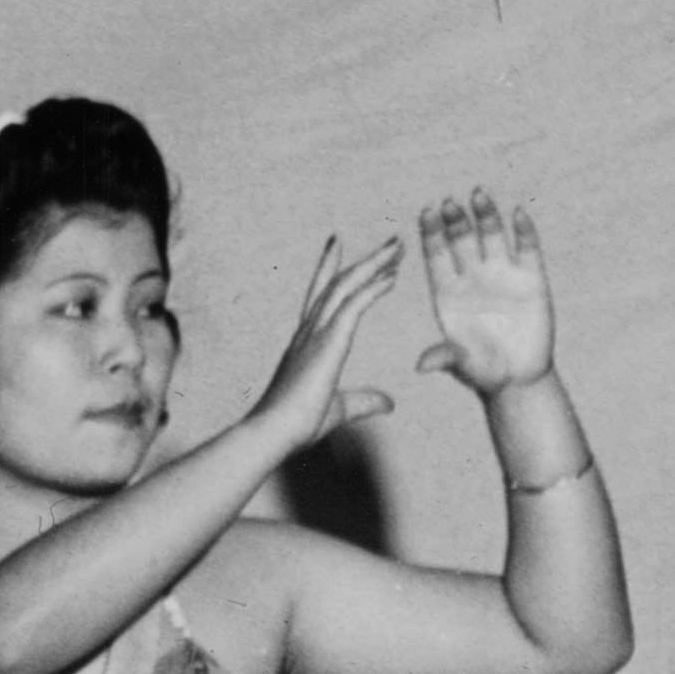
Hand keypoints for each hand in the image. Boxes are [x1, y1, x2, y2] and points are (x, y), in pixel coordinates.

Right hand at [240, 234, 404, 457]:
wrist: (275, 432)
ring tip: (399, 247)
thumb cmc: (296, 426)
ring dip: (374, 264)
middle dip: (365, 260)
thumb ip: (363, 401)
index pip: (319, 297)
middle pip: (337, 283)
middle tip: (391, 241)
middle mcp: (308, 331)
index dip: (329, 269)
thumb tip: (389, 403)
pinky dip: (373, 287)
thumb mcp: (340, 408)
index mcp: (306, 344)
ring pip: (345, 286)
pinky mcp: (328, 340)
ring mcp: (315, 333)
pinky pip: (354, 304)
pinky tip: (393, 275)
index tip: (338, 245)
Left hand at [410, 189, 558, 396]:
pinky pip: (527, 249)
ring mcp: (502, 275)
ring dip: (485, 216)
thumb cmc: (481, 370)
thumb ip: (444, 358)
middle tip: (449, 202)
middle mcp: (473, 278)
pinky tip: (518, 213)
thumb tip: (422, 365)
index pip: (436, 256)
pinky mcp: (532, 278)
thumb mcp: (461, 365)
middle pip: (461, 241)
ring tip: (478, 194)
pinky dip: (524, 231)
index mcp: (448, 293)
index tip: (427, 212)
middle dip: (455, 221)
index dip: (432, 234)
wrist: (517, 377)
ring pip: (492, 237)